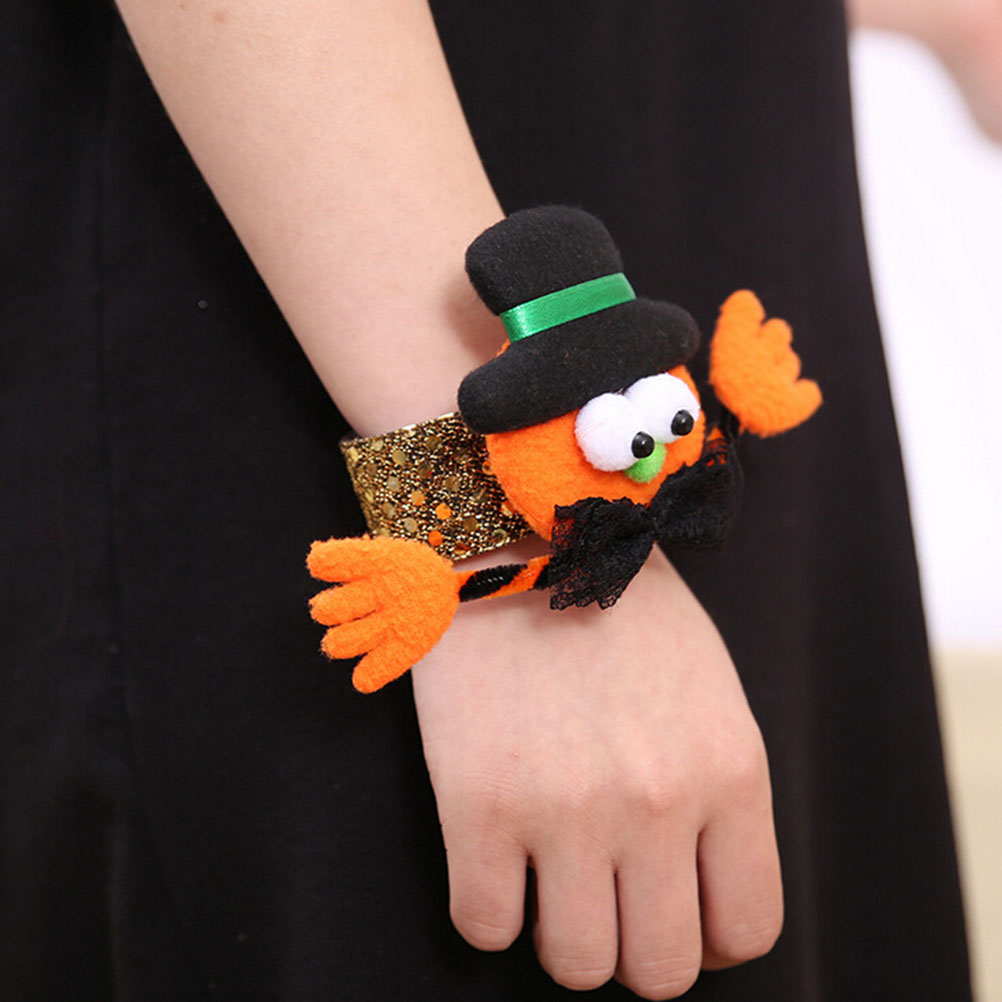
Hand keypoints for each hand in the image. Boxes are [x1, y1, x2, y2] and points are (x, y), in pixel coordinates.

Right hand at [411, 545, 782, 998]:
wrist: (517, 534)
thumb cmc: (615, 606)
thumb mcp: (706, 687)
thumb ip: (718, 790)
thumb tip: (698, 883)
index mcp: (729, 769)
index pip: (746, 928)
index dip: (706, 938)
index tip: (671, 911)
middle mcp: (658, 801)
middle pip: (660, 968)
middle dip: (632, 943)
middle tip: (603, 894)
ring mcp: (566, 808)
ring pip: (576, 965)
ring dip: (561, 931)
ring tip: (546, 872)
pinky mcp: (477, 803)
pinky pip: (484, 927)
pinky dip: (489, 906)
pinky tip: (492, 853)